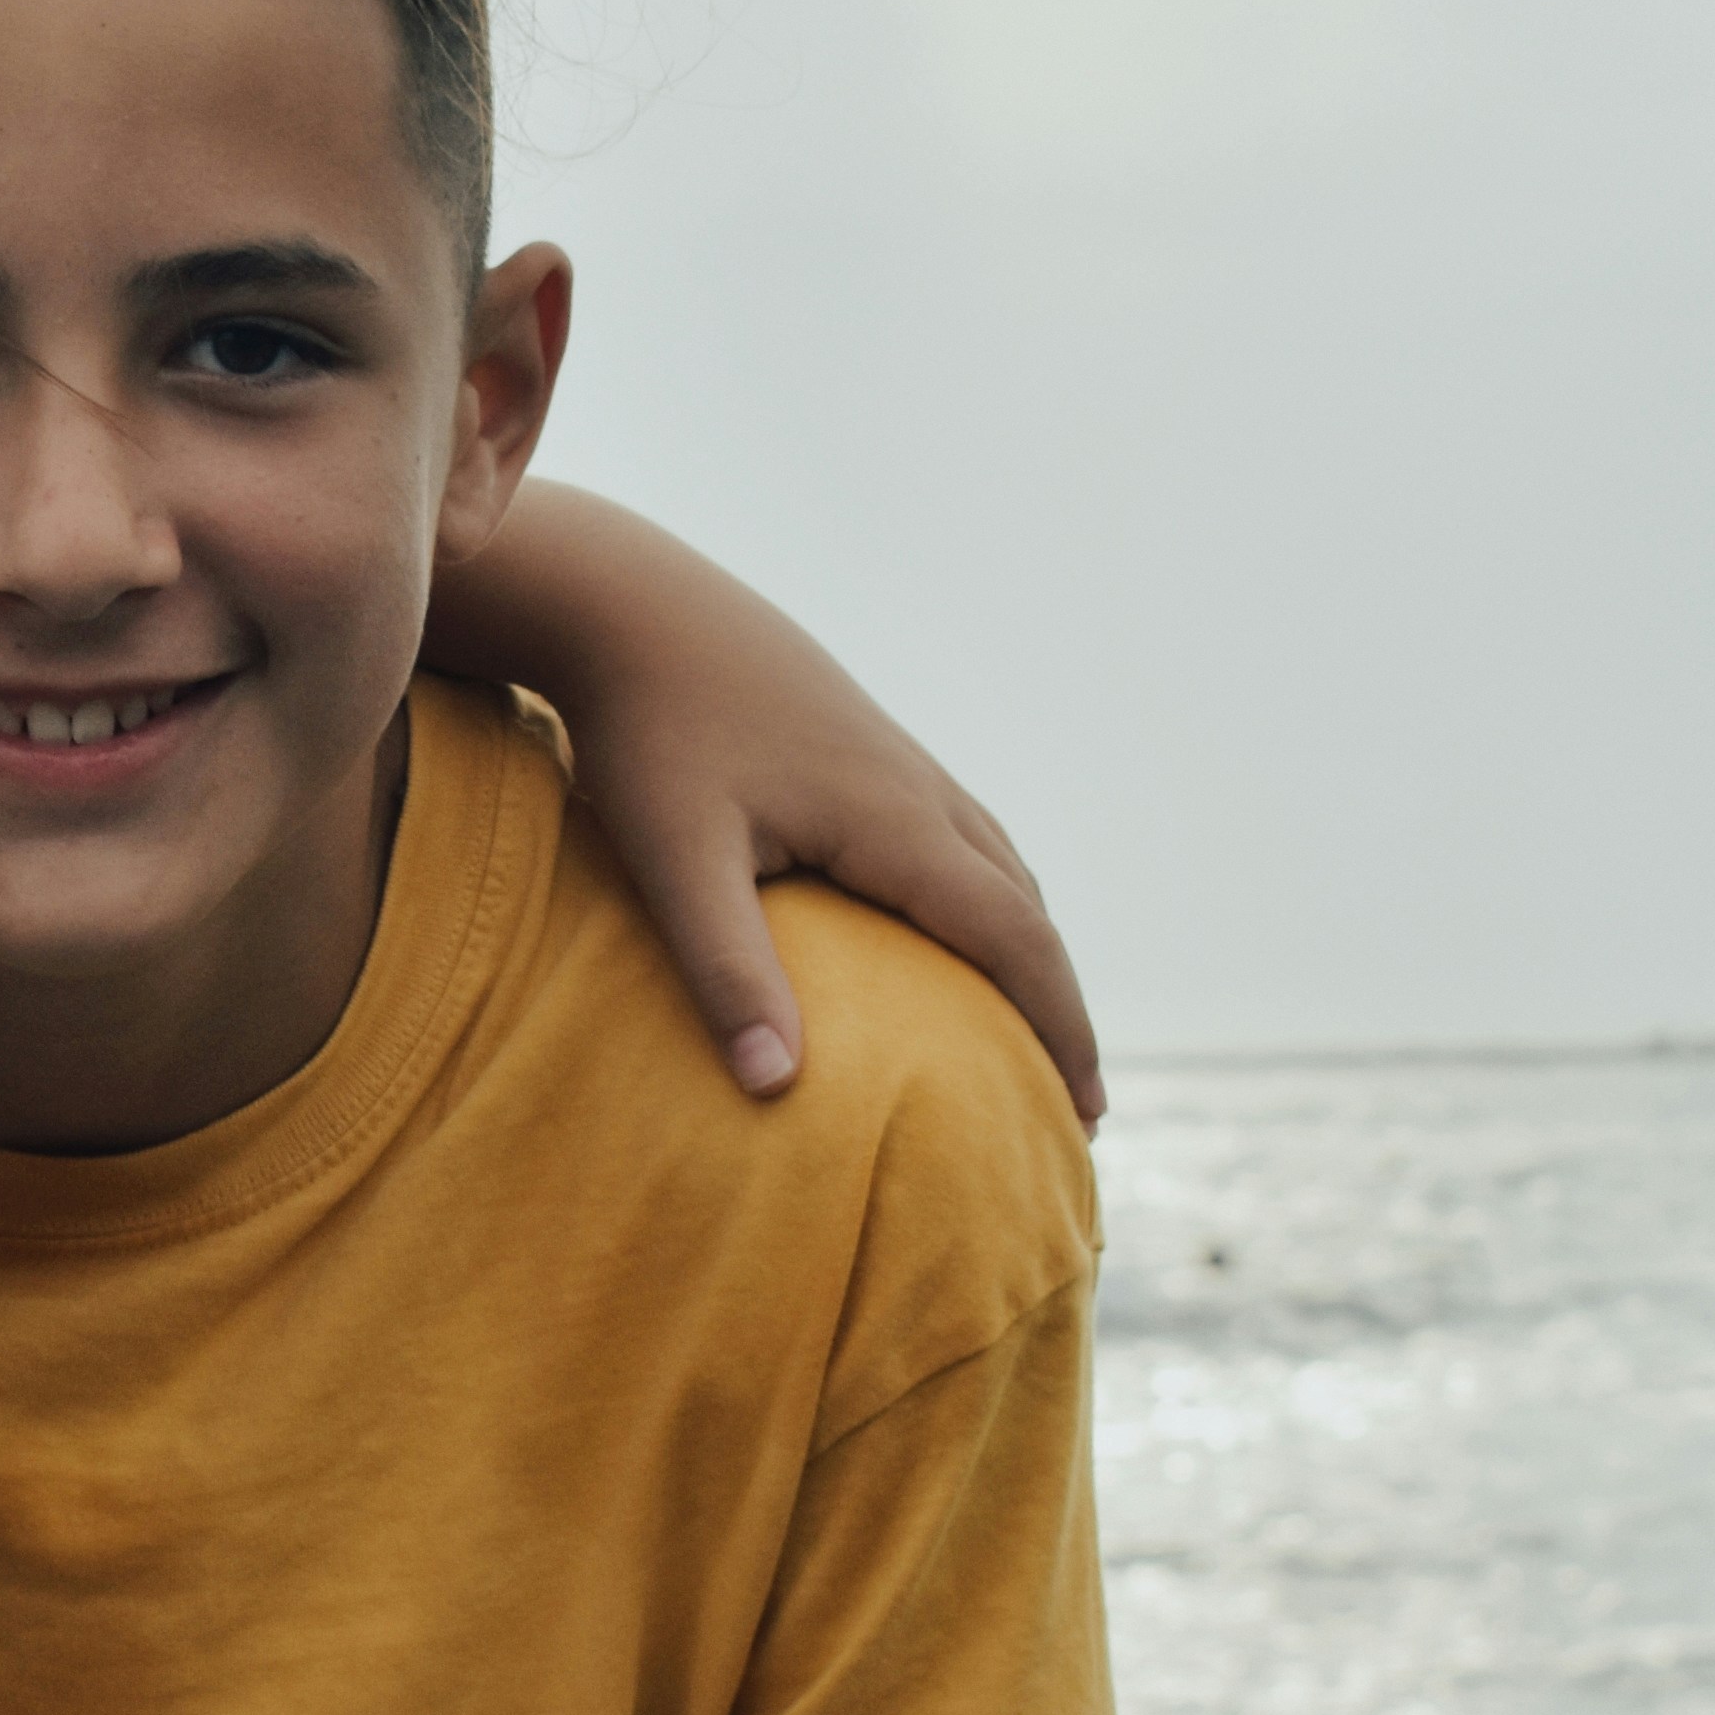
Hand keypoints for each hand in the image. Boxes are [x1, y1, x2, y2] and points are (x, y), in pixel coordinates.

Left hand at [435, 486, 1105, 1124]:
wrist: (630, 602)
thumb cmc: (648, 731)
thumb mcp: (677, 859)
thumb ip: (727, 970)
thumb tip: (777, 1089)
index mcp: (894, 820)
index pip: (1014, 938)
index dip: (1058, 1026)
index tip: (1085, 1112)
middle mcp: (916, 787)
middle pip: (1024, 904)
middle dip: (1057, 1001)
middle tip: (1071, 1098)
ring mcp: (893, 759)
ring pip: (994, 862)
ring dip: (1024, 944)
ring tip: (1024, 1022)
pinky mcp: (859, 745)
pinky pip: (953, 834)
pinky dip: (979, 897)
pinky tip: (945, 925)